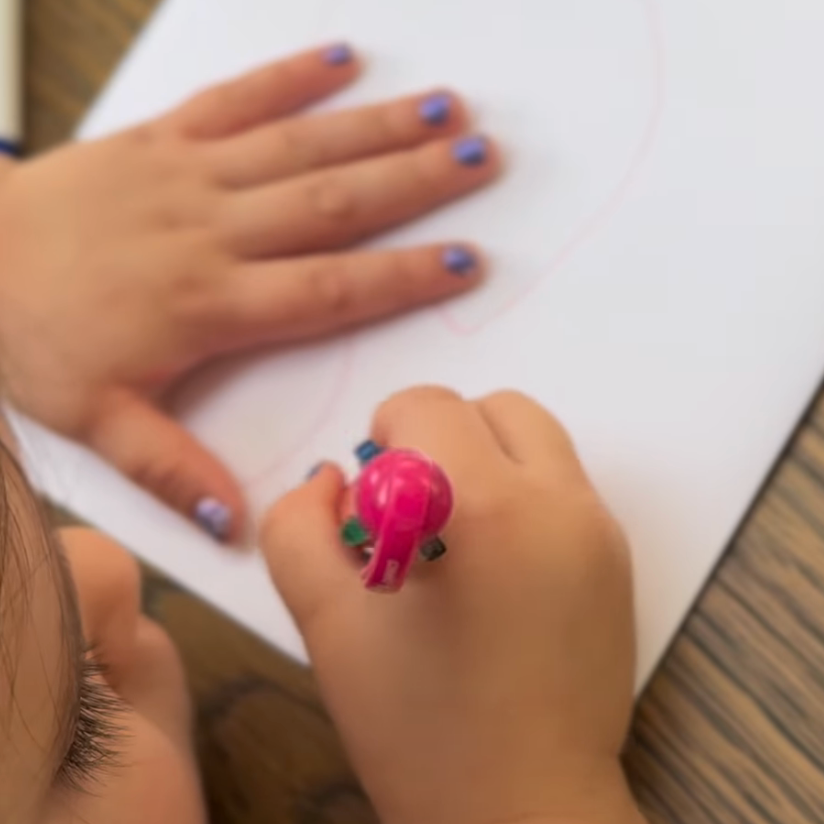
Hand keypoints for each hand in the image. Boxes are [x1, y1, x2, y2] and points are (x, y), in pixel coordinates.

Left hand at [0, 46, 498, 539]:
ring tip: (446, 109)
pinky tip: (343, 58)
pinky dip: (290, 76)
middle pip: (335, 204)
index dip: (403, 276)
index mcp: (211, 304)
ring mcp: (190, 175)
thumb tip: (241, 521)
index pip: (330, 290)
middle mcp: (215, 231)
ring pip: (301, 146)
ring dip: (378, 126)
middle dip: (418, 182)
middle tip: (485, 159)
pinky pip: (235, 98)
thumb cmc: (31, 340)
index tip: (465, 262)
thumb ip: (171, 470)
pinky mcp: (161, 137)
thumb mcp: (96, 424)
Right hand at [262, 387, 645, 823]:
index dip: (385, 433)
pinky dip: (519, 495)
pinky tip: (493, 567)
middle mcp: (561, 503)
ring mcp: (601, 531)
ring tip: (453, 537)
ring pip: (536, 439)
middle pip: (495, 407)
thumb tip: (333, 476)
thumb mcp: (326, 622)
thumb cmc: (418, 727)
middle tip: (411, 508)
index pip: (431, 406)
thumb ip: (298, 527)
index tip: (373, 496)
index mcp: (489, 509)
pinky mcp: (618, 560)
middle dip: (441, 436)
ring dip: (484, 460)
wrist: (525, 810)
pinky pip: (561, 485)